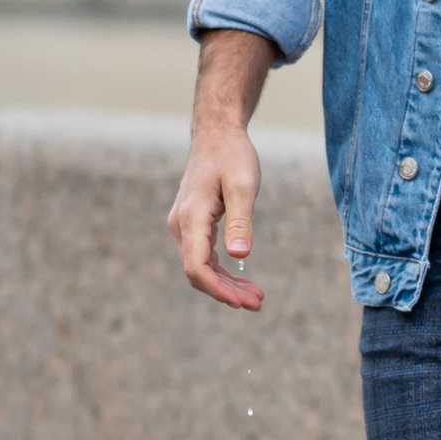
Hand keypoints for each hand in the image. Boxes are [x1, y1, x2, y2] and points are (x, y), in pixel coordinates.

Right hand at [168, 29, 273, 309]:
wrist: (217, 135)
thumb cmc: (233, 156)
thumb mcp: (244, 185)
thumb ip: (241, 220)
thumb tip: (240, 255)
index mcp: (192, 217)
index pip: (197, 267)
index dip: (219, 289)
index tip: (244, 302)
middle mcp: (181, 225)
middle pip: (198, 272)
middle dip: (226, 292)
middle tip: (258, 304)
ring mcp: (184, 226)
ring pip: (200, 268)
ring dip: (226, 285)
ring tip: (256, 297)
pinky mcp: (192, 226)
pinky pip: (203, 257)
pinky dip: (222, 272)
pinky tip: (243, 280)